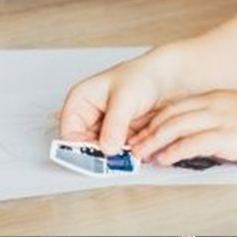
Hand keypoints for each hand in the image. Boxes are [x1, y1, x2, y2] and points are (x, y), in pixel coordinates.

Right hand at [59, 51, 179, 155]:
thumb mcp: (126, 98)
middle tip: (118, 159)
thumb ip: (114, 124)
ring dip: (116, 156)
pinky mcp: (119, 136)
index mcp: (80, 101)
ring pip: (102, 152)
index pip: (69, 133)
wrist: (166, 78)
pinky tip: (139, 148)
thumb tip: (107, 149)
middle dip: (101, 155)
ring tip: (132, 150)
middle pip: (85, 146)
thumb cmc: (143, 76)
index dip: (80, 148)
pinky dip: (128, 155)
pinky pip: (118, 153)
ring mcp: (105, 128)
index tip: (100, 156)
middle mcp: (89, 116)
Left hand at [128, 91, 236, 167]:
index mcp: (214, 98)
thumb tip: (197, 137)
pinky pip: (194, 142)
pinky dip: (174, 150)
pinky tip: (164, 159)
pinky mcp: (229, 136)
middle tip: (132, 144)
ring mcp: (220, 119)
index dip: (153, 119)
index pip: (174, 106)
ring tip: (141, 153)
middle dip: (147, 130)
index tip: (139, 130)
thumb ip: (216, 119)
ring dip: (154, 141)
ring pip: (177, 126)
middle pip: (170, 115)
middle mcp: (214, 104)